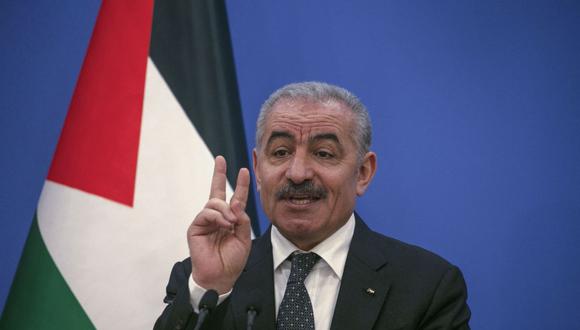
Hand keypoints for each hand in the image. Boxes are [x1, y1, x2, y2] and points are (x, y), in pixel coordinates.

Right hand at [187, 156, 251, 293]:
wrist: (221, 277)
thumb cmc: (232, 260)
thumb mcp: (244, 238)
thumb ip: (243, 220)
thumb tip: (235, 204)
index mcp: (230, 219)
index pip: (235, 198)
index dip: (241, 185)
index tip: (245, 170)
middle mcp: (217, 217)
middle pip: (216, 191)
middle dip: (218, 174)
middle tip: (220, 159)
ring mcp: (205, 221)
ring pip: (214, 202)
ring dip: (225, 209)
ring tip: (231, 223)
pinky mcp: (196, 227)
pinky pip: (206, 213)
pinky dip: (217, 216)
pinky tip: (224, 224)